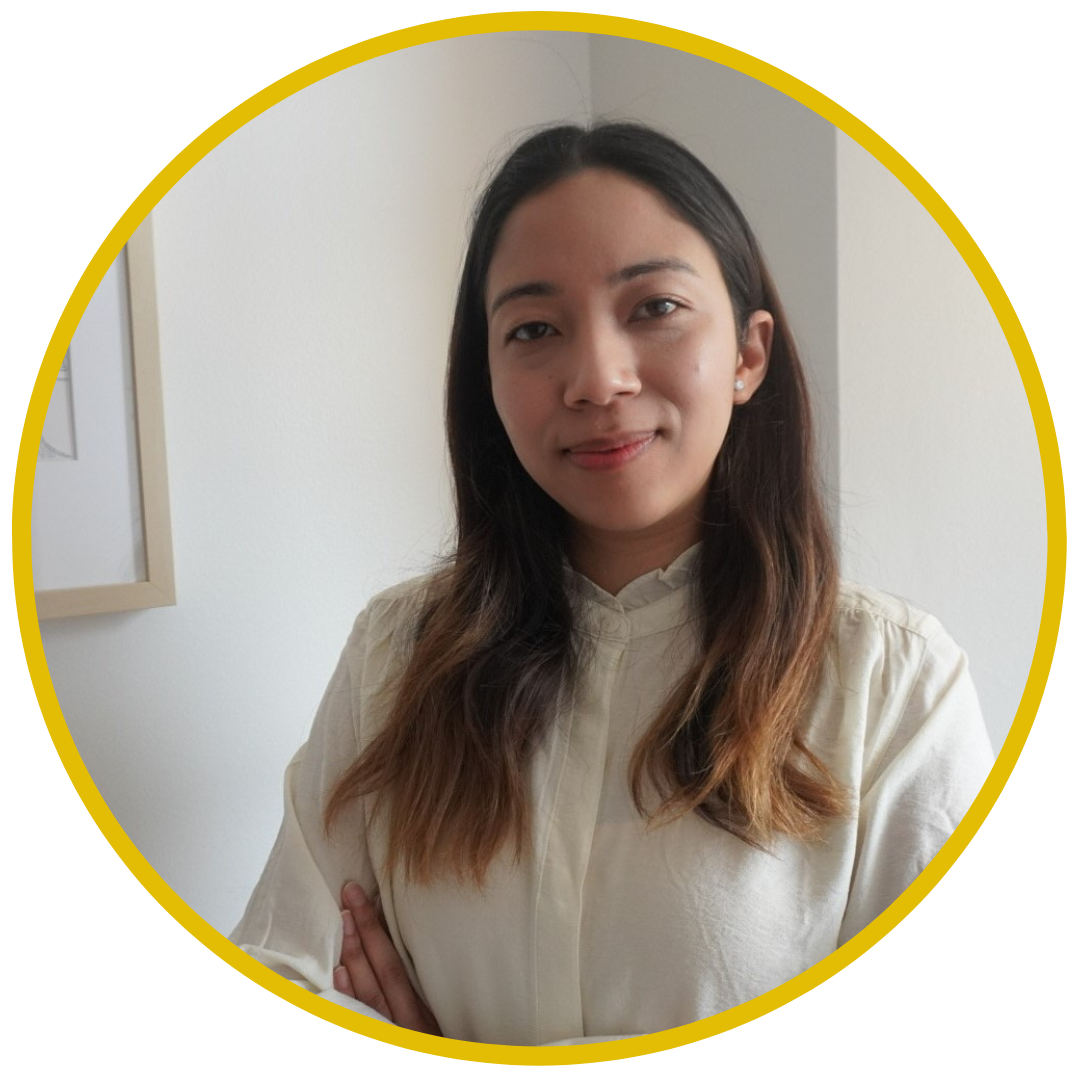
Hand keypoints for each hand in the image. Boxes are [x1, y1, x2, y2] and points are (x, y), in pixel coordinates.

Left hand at [333, 882, 441, 1035]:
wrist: (454, 1069)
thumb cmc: (442, 1046)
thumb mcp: (439, 1021)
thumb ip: (420, 993)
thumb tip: (391, 951)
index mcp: (422, 1013)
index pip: (395, 964)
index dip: (378, 930)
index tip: (364, 896)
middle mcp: (406, 1024)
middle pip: (382, 971)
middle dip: (363, 931)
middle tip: (349, 894)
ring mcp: (389, 1037)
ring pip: (367, 994)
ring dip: (353, 956)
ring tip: (341, 921)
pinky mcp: (378, 1046)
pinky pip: (361, 1021)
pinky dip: (348, 997)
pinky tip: (338, 974)